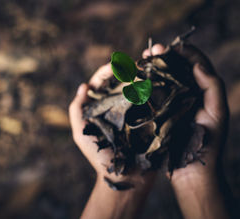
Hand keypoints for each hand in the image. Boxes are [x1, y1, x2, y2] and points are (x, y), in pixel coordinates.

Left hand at [69, 63, 155, 218]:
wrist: (125, 178)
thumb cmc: (100, 158)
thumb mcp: (82, 134)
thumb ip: (77, 112)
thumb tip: (83, 86)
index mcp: (103, 106)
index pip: (104, 83)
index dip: (107, 71)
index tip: (114, 65)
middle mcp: (120, 106)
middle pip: (123, 81)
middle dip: (129, 68)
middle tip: (136, 61)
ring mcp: (137, 112)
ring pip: (140, 87)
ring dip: (145, 75)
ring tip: (150, 65)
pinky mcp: (152, 119)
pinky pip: (155, 101)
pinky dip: (158, 90)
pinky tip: (161, 81)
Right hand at [143, 43, 230, 218]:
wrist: (193, 171)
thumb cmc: (210, 142)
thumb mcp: (218, 113)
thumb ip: (213, 86)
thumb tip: (197, 64)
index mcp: (203, 90)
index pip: (195, 62)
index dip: (183, 51)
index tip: (169, 47)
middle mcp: (187, 93)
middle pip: (175, 68)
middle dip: (163, 56)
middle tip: (150, 51)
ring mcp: (172, 103)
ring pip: (162, 79)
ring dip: (152, 68)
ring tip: (141, 60)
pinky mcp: (159, 114)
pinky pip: (152, 95)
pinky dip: (144, 85)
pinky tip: (136, 78)